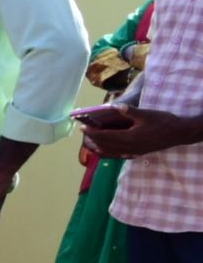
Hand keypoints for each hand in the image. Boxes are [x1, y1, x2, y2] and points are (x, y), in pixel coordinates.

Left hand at [80, 106, 202, 162]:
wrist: (179, 133)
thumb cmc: (163, 122)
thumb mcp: (147, 114)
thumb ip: (130, 111)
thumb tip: (115, 106)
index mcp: (129, 137)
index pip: (106, 136)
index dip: (93, 133)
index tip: (83, 128)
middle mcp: (129, 147)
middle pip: (106, 146)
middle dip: (93, 140)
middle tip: (83, 135)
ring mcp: (134, 151)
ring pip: (112, 153)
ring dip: (99, 149)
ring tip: (89, 144)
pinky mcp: (139, 153)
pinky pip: (120, 156)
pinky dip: (110, 154)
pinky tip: (106, 152)